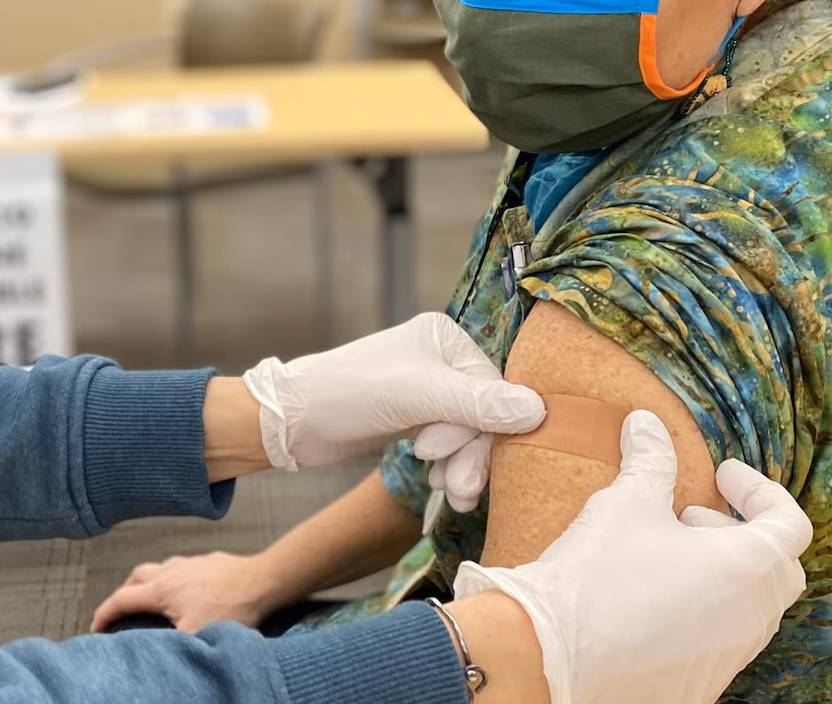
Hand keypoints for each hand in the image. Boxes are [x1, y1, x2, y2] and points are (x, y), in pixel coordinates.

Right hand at [90, 552, 278, 632]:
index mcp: (162, 590)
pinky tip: (187, 592)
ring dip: (149, 583)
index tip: (95, 627)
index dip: (104, 614)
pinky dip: (174, 578)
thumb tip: (160, 659)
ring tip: (153, 600)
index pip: (122, 599)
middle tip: (121, 610)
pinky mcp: (209, 561)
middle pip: (135, 577)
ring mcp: (190, 563)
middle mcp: (171, 571)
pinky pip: (182, 567)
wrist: (263, 581)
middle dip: (123, 593)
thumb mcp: (196, 635)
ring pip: (159, 568)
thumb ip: (173, 647)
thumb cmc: (231, 608)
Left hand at [241, 313, 544, 509]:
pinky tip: (442, 486)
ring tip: (452, 494)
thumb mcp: (416, 397)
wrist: (291, 423)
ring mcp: (429, 390)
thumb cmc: (348, 394)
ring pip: (470, 434)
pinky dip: (451, 467)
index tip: (454, 463)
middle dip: (472, 455)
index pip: (493, 390)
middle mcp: (441, 360)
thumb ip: (478, 405)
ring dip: (464, 467)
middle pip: (484, 415)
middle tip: (459, 492)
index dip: (482, 432)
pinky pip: (453, 444)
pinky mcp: (417, 417)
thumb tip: (540, 411)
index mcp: (445, 338)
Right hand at [452, 410, 812, 703]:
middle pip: (779, 568)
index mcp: (749, 569)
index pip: (791, 523)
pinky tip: (651, 599)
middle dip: (742, 533)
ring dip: (723, 573)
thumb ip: (651, 460)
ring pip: (750, 609)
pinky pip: (720, 643)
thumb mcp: (627, 503)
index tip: (723, 476)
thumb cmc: (597, 577)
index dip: (760, 490)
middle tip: (693, 514)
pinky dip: (702, 612)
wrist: (551, 656)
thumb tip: (647, 424)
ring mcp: (728, 659)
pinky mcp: (700, 686)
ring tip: (666, 554)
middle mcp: (751, 619)